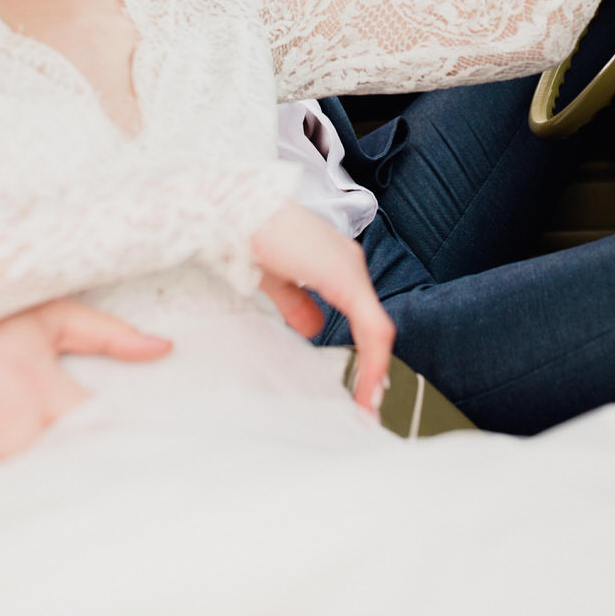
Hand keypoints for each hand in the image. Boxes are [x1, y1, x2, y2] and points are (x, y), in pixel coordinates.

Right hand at [0, 300, 170, 498]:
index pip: (100, 440)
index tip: (135, 461)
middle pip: (64, 483)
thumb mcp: (45, 313)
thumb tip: (164, 348)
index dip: (119, 453)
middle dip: (82, 486)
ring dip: (38, 508)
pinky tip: (6, 516)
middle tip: (101, 491)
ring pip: (18, 508)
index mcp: (41, 392)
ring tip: (59, 509)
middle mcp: (6, 432)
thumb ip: (107, 334)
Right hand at [250, 202, 394, 414]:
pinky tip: (366, 383)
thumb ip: (296, 304)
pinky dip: (371, 359)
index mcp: (335, 264)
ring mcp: (349, 269)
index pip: (361, 315)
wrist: (239, 210)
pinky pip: (369, 325)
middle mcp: (349, 264)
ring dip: (373, 369)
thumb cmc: (251, 236)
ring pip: (375, 328)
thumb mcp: (276, 280)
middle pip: (371, 324)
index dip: (364, 353)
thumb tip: (311, 329)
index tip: (360, 386)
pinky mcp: (344, 278)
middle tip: (367, 405)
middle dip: (371, 367)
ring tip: (367, 403)